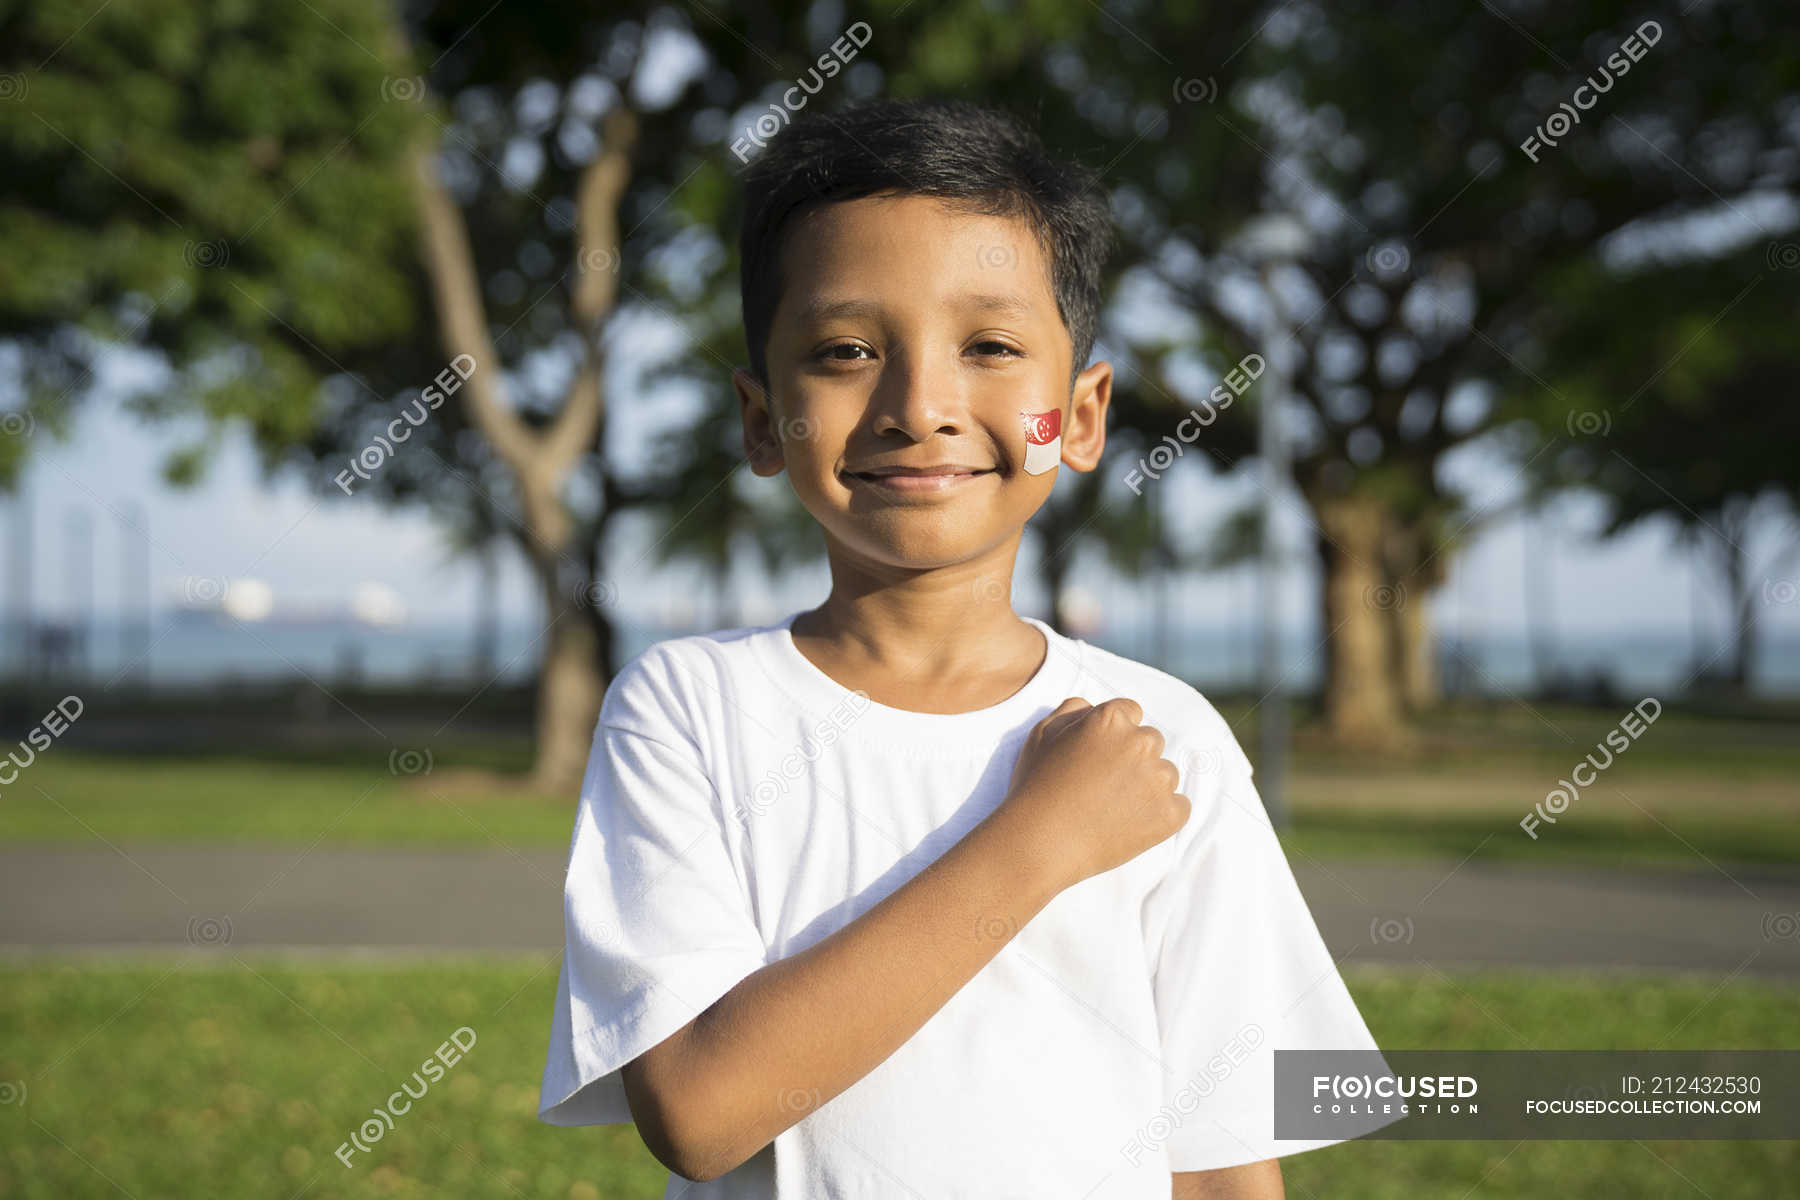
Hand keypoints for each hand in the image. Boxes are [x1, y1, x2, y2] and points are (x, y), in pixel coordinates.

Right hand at [998, 696, 1190, 893]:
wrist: (1040, 843)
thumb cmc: (1036, 787)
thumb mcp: (1042, 735)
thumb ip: (1072, 711)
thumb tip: (1093, 707)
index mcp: (1111, 718)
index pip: (1130, 713)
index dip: (1112, 736)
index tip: (1098, 758)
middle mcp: (1141, 742)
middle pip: (1151, 742)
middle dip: (1133, 758)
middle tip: (1104, 785)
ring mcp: (1158, 780)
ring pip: (1166, 774)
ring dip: (1148, 786)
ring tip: (1113, 808)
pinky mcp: (1170, 814)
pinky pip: (1179, 807)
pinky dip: (1161, 815)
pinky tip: (1130, 824)